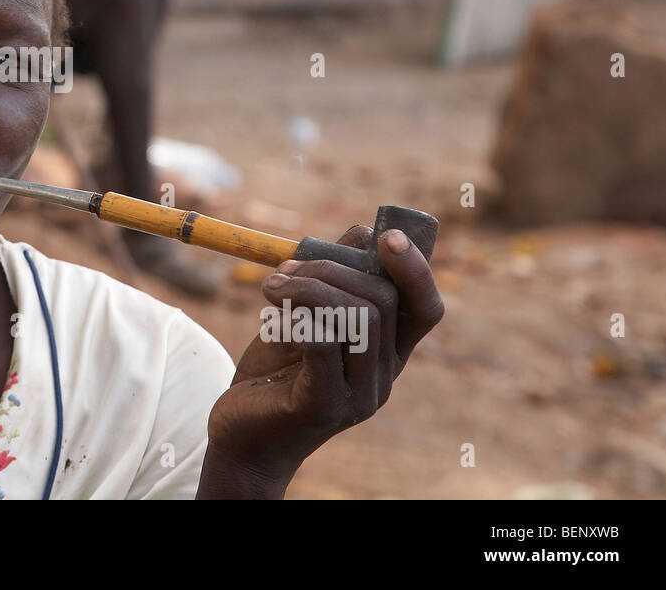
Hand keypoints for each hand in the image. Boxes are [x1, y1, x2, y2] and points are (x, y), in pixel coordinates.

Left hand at [199, 224, 443, 496]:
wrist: (240, 435)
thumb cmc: (274, 374)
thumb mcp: (304, 319)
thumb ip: (334, 280)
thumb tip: (363, 230)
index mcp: (386, 353)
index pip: (425, 308)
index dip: (414, 267)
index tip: (383, 235)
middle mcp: (382, 377)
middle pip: (383, 301)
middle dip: (331, 268)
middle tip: (285, 269)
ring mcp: (358, 396)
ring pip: (358, 317)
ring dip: (308, 285)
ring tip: (271, 286)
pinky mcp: (324, 406)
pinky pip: (324, 343)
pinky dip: (298, 314)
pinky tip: (271, 313)